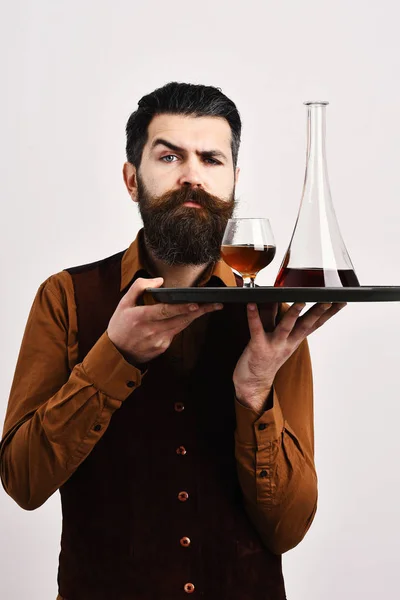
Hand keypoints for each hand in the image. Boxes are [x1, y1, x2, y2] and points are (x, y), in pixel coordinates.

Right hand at [107, 277, 222, 364]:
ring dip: (195, 316)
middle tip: (215, 304)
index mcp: (141, 317)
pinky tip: (188, 317)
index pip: (165, 311)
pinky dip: (181, 324)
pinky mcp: (163, 348)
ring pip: (181, 326)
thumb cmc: (120, 325)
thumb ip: (139, 287)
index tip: (196, 304)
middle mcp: (152, 330)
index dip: (181, 308)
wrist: (116, 353)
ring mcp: (159, 341)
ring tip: (210, 307)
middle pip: (180, 319)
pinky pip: (175, 333)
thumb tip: (159, 281)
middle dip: (199, 311)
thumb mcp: (123, 303)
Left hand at [233, 301, 346, 412]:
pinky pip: (256, 329)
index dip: (329, 313)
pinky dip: (253, 316)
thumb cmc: (266, 357)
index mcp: (295, 339)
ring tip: (300, 302)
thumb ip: (283, 318)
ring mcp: (274, 345)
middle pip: (306, 324)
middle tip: (327, 300)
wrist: (253, 382)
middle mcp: (288, 342)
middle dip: (317, 312)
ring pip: (286, 327)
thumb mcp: (281, 338)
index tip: (340, 301)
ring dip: (293, 314)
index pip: (316, 324)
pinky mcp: (258, 347)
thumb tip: (286, 297)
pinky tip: (251, 305)